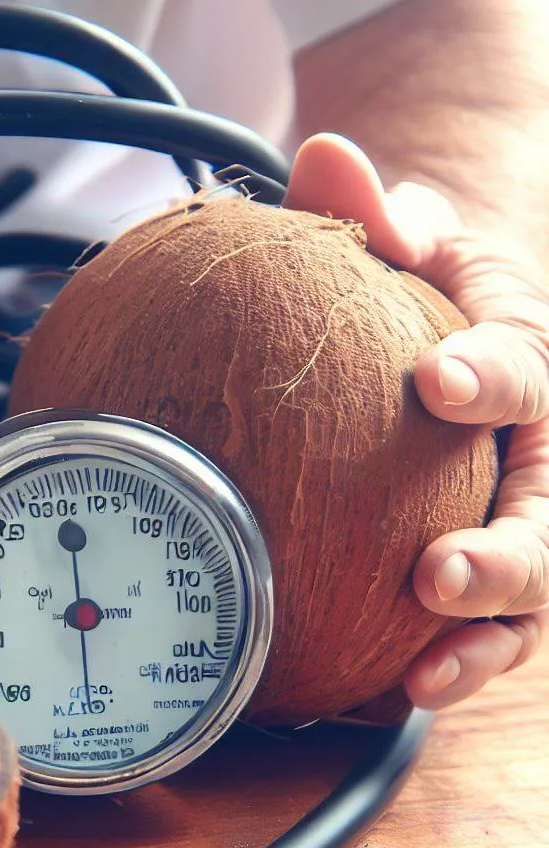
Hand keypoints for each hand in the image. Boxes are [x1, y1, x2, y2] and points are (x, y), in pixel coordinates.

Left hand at [284, 133, 548, 709]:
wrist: (458, 346)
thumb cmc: (435, 296)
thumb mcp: (417, 248)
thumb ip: (381, 218)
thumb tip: (321, 155)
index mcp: (528, 364)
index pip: (528, 369)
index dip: (491, 375)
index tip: (435, 379)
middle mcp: (545, 454)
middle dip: (512, 552)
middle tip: (439, 574)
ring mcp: (526, 518)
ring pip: (538, 596)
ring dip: (487, 639)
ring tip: (426, 675)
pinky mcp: (495, 571)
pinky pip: (486, 629)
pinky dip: (449, 663)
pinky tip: (393, 691)